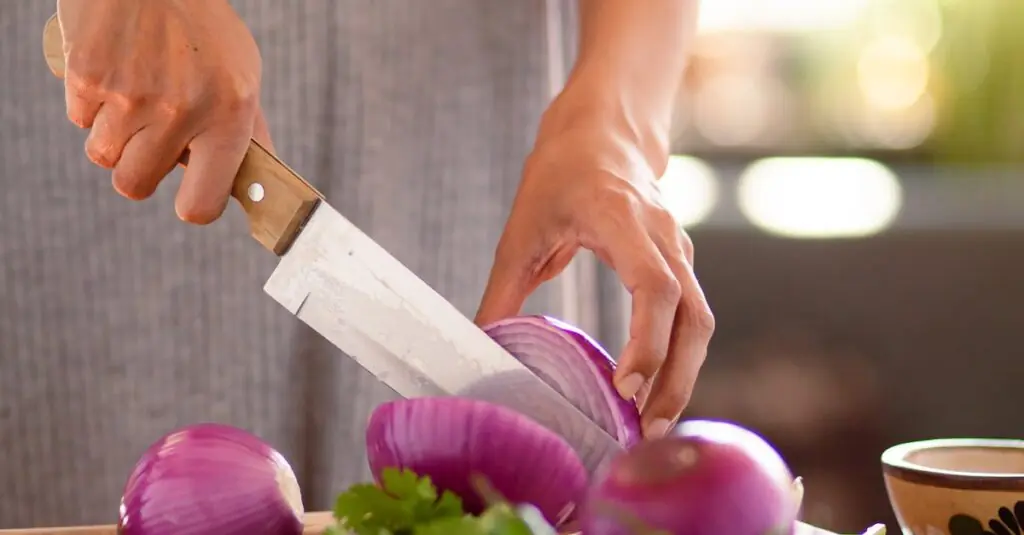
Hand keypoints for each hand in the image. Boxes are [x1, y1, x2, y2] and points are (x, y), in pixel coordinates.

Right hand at [57, 0, 271, 222]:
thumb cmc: (203, 29)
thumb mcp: (242, 77)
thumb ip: (248, 133)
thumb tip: (263, 181)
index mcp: (227, 116)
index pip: (201, 204)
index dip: (193, 206)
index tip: (192, 198)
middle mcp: (179, 111)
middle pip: (135, 185)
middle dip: (140, 168)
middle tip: (154, 138)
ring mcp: (129, 96)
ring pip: (104, 155)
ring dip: (115, 135)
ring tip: (136, 95)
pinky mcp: (87, 76)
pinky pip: (80, 119)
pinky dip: (92, 103)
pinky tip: (116, 70)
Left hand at [475, 106, 714, 439]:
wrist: (605, 130)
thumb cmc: (562, 170)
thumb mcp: (522, 228)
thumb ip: (504, 290)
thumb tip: (483, 345)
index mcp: (624, 221)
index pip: (655, 290)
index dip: (647, 343)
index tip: (624, 387)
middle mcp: (664, 237)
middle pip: (692, 318)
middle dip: (676, 379)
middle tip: (645, 430)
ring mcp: (679, 249)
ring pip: (700, 321)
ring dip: (683, 374)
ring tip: (652, 423)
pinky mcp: (679, 261)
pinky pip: (691, 316)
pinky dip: (679, 355)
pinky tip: (655, 388)